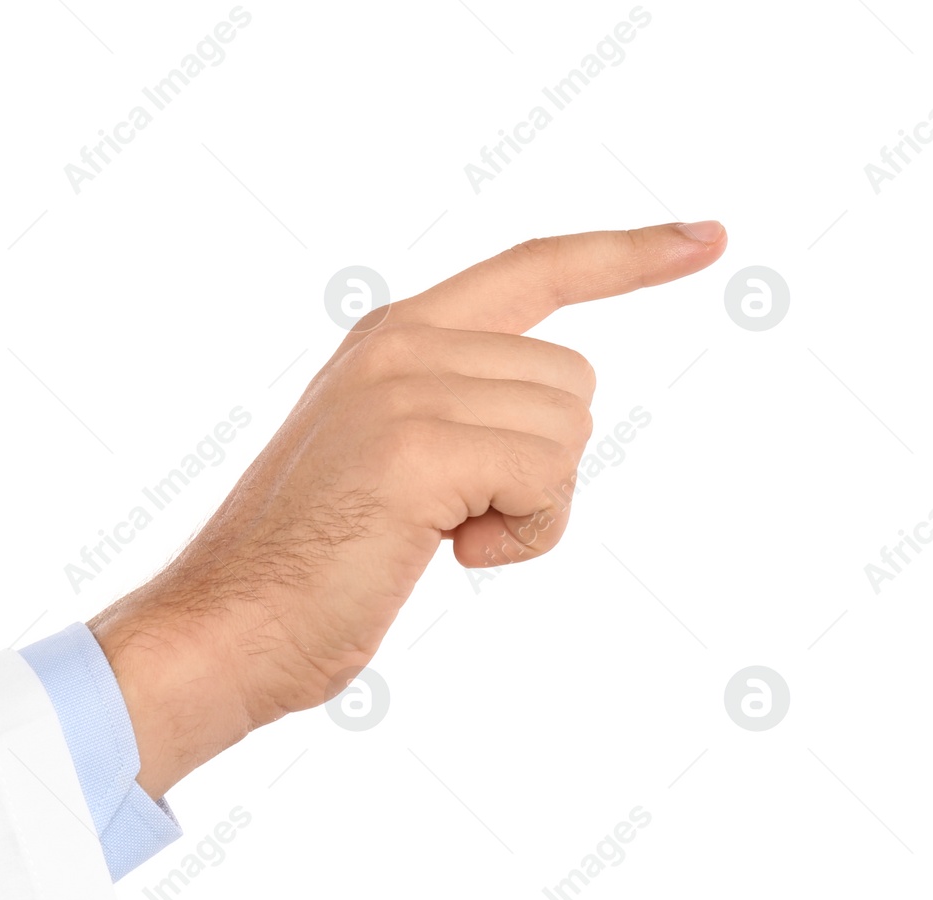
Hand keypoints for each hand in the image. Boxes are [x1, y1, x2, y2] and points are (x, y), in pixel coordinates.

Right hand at [90, 221, 727, 797]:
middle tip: (451, 516)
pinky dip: (521, 537)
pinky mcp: (416, 445)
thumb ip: (451, 400)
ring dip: (527, 506)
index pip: (533, 268)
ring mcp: (404, 386)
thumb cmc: (310, 566)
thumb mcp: (382, 451)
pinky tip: (445, 554)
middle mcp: (398, 341)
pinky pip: (547, 479)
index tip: (705, 239)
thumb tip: (555, 401)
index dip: (625, 254)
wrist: (227, 626)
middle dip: (539, 465)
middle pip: (572, 380)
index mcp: (391, 336)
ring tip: (435, 535)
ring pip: (567, 429)